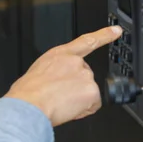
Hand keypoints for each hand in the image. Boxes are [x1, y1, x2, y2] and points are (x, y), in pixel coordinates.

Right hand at [5, 25, 121, 126]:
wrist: (28, 104)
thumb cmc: (26, 93)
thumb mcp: (37, 74)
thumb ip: (53, 73)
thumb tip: (55, 85)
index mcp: (58, 55)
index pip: (86, 42)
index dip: (103, 35)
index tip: (115, 31)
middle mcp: (74, 62)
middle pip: (85, 77)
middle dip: (76, 88)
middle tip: (58, 96)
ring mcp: (84, 75)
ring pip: (87, 92)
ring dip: (77, 100)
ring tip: (58, 103)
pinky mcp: (91, 91)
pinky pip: (92, 105)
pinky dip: (82, 110)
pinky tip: (67, 109)